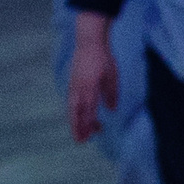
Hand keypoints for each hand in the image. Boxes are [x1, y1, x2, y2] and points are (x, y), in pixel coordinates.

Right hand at [66, 15, 116, 142]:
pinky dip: (74, 112)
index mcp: (89, 87)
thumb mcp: (112, 75)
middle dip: (78, 128)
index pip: (88, 110)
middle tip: (81, 142)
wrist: (89, 42)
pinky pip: (71, 101)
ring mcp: (73, 85)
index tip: (93, 134)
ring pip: (72, 108)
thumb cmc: (103, 58)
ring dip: (76, 121)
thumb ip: (112, 93)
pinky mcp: (72, 82)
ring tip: (80, 133)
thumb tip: (112, 109)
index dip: (89, 123)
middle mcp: (78, 88)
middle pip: (76, 112)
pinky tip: (79, 117)